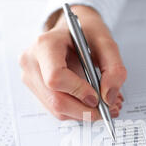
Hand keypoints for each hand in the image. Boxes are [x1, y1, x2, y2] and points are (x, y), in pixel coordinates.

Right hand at [19, 5, 126, 120]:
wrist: (71, 32)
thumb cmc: (85, 33)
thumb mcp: (107, 43)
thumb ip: (114, 69)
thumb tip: (108, 98)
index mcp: (45, 45)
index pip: (55, 77)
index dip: (78, 91)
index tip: (97, 97)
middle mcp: (33, 63)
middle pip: (56, 100)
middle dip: (85, 110)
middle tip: (108, 109)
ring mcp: (31, 78)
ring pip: (57, 110)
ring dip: (83, 113)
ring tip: (104, 106)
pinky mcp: (36, 90)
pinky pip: (57, 110)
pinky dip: (77, 112)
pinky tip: (90, 104)